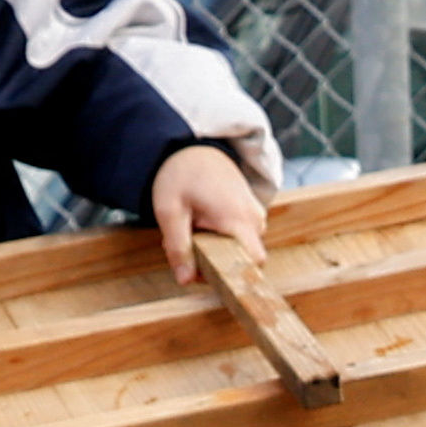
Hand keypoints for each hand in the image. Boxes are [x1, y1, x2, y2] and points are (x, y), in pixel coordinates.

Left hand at [150, 141, 269, 285]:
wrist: (191, 146)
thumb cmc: (179, 175)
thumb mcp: (170, 212)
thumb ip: (178, 248)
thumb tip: (185, 281)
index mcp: (237, 218)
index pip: (254, 262)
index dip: (234, 275)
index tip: (208, 274)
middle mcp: (254, 217)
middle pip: (245, 259)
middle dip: (216, 261)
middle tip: (188, 243)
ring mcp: (255, 212)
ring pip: (242, 248)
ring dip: (218, 248)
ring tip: (194, 228)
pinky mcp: (251, 209)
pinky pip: (242, 235)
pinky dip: (223, 237)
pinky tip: (203, 222)